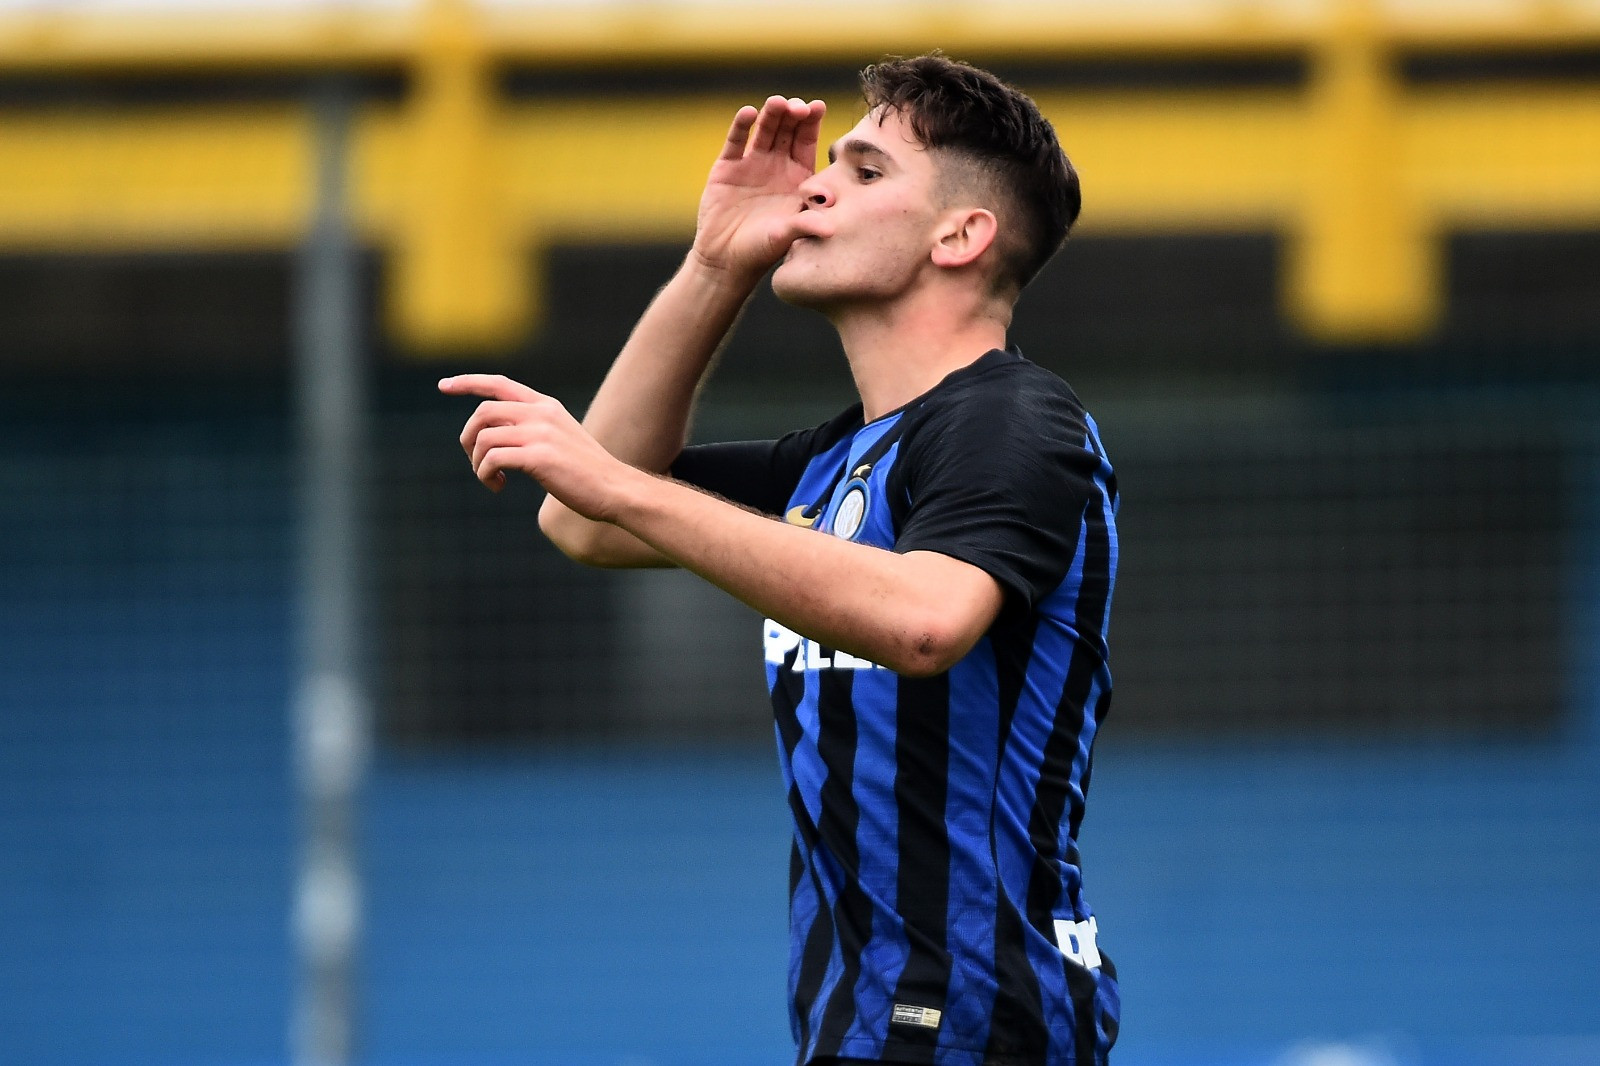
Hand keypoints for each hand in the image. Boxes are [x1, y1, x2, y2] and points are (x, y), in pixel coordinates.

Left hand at [439, 374, 640, 522]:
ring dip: (477, 463)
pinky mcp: (538, 457)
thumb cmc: (587, 472)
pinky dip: (486, 476)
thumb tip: (495, 438)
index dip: (468, 382)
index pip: (500, 384)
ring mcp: (540, 434)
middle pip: (483, 412)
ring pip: (484, 438)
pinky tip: (499, 487)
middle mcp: (542, 414)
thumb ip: (533, 430)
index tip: (443, 386)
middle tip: (475, 462)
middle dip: (468, 438)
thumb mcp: (561, 439)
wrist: (615, 489)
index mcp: (546, 406)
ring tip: (491, 480)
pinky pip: (492, 460)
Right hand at [692, 95, 827, 281]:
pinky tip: (748, 113)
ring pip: (764, 130)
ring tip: (777, 103)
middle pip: (787, 130)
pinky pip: (736, 141)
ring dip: (771, 115)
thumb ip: (806, 226)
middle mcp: (777, 165)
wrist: (725, 261)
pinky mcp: (727, 167)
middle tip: (798, 106)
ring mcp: (751, 164)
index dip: (812, 123)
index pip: (807, 141)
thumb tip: (832, 228)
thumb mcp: (787, 237)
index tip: (818, 106)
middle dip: (793, 115)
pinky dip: (741, 126)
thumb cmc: (761, 251)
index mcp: (797, 176)